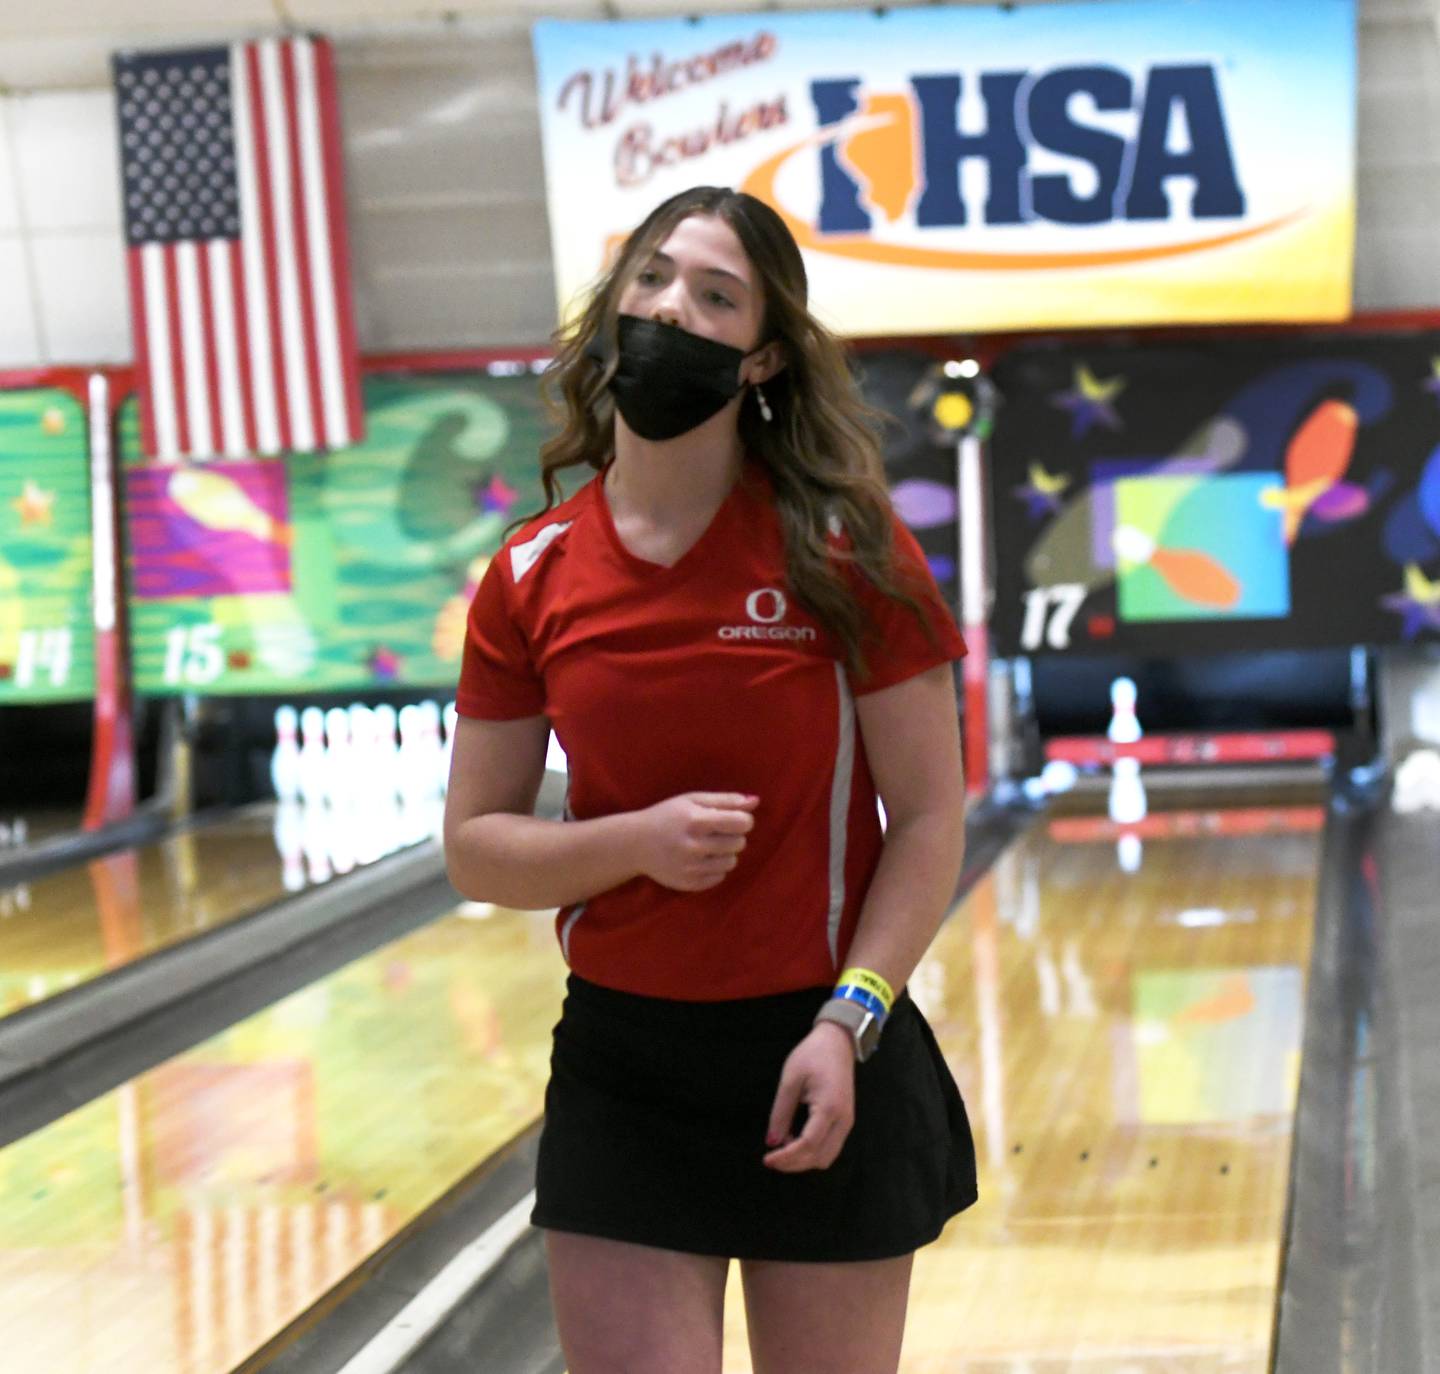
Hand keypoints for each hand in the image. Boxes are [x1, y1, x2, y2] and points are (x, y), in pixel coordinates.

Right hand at [633, 792, 758, 891]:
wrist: (635, 844)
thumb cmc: (667, 816)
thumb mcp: (692, 800)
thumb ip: (725, 800)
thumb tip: (755, 801)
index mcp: (696, 821)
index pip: (741, 823)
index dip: (743, 820)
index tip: (733, 818)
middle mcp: (694, 847)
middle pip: (739, 843)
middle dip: (733, 836)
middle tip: (716, 832)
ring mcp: (691, 868)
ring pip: (732, 862)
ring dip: (726, 853)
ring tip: (709, 846)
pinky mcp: (690, 884)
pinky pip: (720, 877)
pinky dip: (715, 868)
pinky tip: (701, 859)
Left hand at [763, 1022, 854, 1171]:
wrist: (837, 1041)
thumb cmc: (812, 1055)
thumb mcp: (790, 1079)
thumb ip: (780, 1113)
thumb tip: (772, 1141)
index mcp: (829, 1108)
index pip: (808, 1145)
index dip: (786, 1157)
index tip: (767, 1158)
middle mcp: (843, 1120)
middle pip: (819, 1158)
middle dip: (794, 1163)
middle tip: (771, 1157)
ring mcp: (847, 1122)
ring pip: (827, 1157)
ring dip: (804, 1160)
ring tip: (783, 1146)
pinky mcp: (845, 1120)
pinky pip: (830, 1147)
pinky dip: (812, 1152)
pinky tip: (796, 1140)